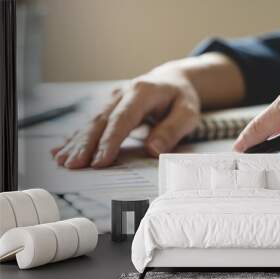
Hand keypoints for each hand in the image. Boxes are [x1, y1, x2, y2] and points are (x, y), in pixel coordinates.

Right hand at [51, 63, 199, 168]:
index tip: (100, 161)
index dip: (110, 140)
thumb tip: (153, 150)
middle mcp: (123, 94)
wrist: (173, 80)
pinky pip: (92, 124)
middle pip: (101, 121)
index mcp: (142, 92)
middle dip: (86, 144)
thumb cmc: (181, 98)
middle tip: (73, 166)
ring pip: (92, 123)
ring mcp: (113, 100)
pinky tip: (61, 149)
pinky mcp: (110, 108)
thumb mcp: (188, 112)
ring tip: (62, 161)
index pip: (123, 118)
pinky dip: (76, 137)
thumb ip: (172, 129)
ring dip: (77, 143)